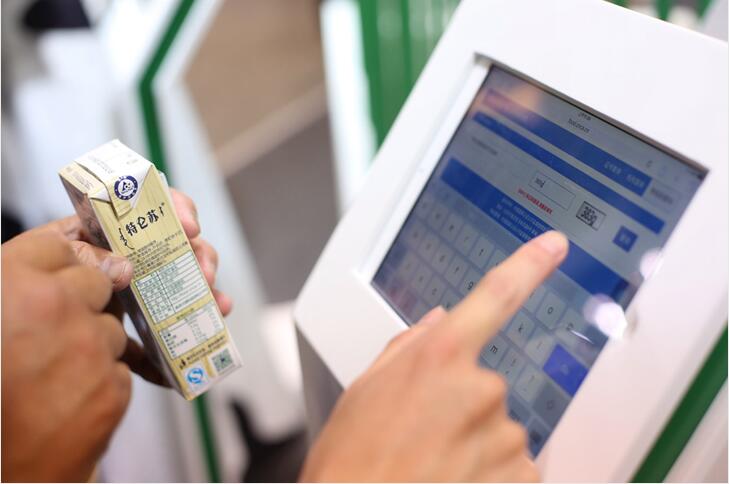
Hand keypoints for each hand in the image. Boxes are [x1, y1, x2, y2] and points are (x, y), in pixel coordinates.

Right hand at [1, 230, 129, 481]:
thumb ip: (17, 281)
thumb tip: (74, 249)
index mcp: (9, 282)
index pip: (60, 243)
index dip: (64, 259)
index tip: (68, 268)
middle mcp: (55, 306)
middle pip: (98, 280)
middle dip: (86, 298)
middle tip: (57, 329)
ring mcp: (90, 348)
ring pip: (113, 327)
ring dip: (94, 343)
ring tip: (54, 374)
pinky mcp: (112, 388)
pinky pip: (120, 368)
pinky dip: (102, 380)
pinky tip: (67, 399)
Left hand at [29, 188, 229, 384]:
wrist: (21, 341)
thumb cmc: (28, 284)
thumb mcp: (47, 255)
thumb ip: (81, 252)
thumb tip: (122, 265)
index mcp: (112, 233)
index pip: (153, 207)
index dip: (178, 210)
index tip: (190, 227)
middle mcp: (133, 259)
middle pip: (180, 247)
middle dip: (201, 258)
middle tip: (204, 275)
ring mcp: (141, 294)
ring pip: (186, 288)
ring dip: (207, 295)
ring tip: (218, 307)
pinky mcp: (141, 331)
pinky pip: (166, 337)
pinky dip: (179, 348)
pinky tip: (189, 355)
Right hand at [300, 231, 568, 481]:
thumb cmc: (353, 465)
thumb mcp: (362, 391)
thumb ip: (407, 346)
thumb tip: (440, 320)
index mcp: (439, 357)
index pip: (495, 295)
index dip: (529, 264)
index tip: (553, 246)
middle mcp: (480, 389)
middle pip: (486, 383)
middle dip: (462, 405)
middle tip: (423, 435)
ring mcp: (504, 435)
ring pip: (499, 427)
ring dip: (475, 444)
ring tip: (433, 466)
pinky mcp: (521, 475)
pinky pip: (513, 464)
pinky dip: (490, 473)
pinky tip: (454, 481)